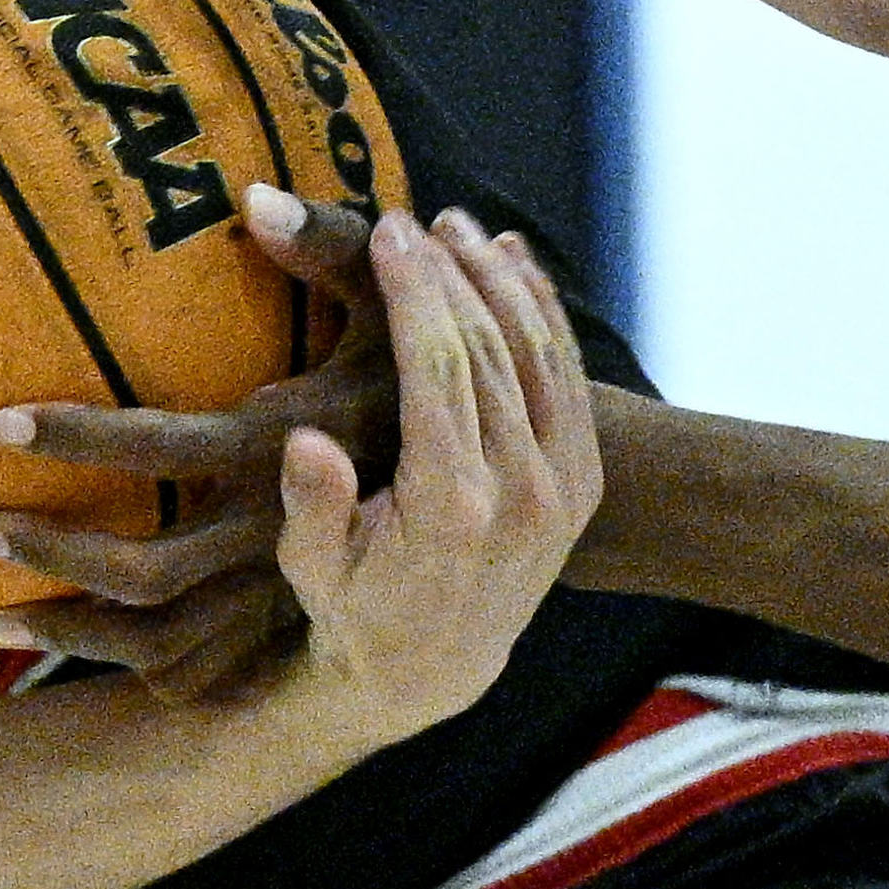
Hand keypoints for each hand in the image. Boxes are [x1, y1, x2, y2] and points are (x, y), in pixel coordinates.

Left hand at [0, 189, 392, 696]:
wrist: (507, 472)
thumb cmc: (432, 359)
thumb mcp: (393, 291)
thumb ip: (327, 239)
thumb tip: (250, 194)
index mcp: (286, 444)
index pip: (164, 450)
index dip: (82, 439)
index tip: (2, 422)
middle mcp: (277, 527)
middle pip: (145, 572)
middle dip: (55, 555)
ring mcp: (281, 585)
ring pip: (162, 637)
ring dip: (75, 632)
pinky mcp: (286, 614)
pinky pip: (197, 664)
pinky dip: (131, 665)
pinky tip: (73, 649)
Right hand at [274, 208, 598, 744]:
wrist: (435, 668)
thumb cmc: (356, 609)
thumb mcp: (314, 573)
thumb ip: (314, 511)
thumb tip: (307, 443)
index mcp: (452, 509)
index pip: (440, 372)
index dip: (415, 293)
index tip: (387, 232)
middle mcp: (521, 495)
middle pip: (489, 351)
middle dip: (448, 274)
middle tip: (409, 219)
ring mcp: (561, 487)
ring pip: (538, 355)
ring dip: (498, 280)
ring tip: (456, 226)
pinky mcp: (582, 482)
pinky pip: (570, 378)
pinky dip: (543, 313)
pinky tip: (511, 261)